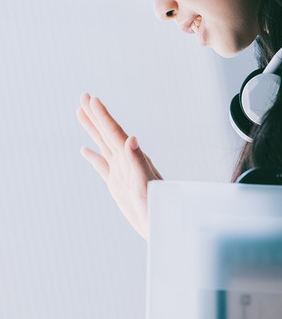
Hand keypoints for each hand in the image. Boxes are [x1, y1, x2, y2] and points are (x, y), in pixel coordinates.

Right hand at [77, 93, 162, 240]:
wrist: (163, 222)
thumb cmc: (158, 205)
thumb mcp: (146, 183)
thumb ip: (138, 161)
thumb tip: (131, 138)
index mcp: (133, 158)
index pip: (115, 132)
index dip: (103, 116)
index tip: (92, 99)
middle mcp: (127, 160)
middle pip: (107, 133)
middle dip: (95, 115)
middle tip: (83, 96)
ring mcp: (121, 171)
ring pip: (103, 145)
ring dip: (92, 130)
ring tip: (81, 113)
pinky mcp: (117, 184)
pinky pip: (102, 166)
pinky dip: (92, 157)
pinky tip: (85, 150)